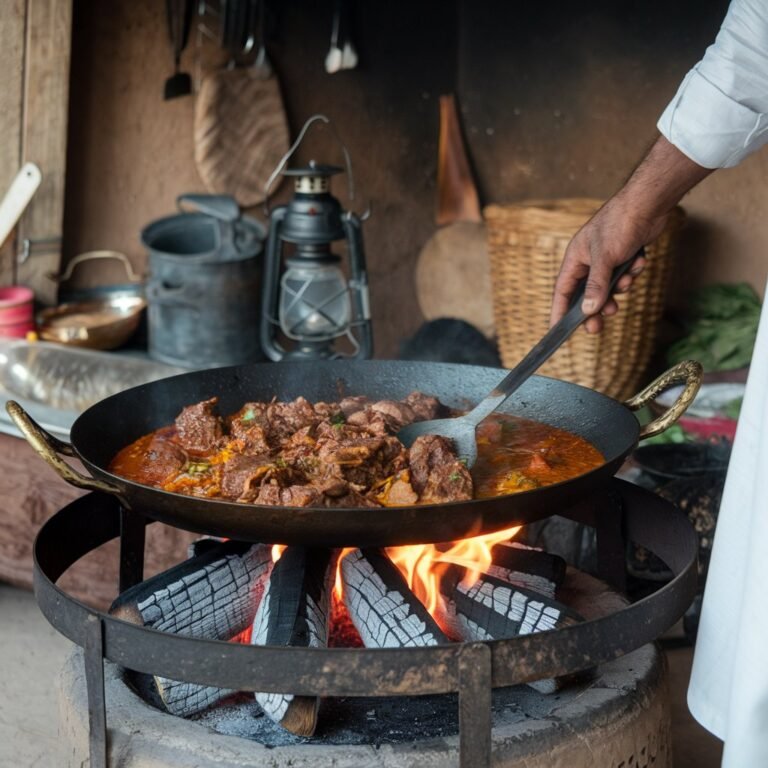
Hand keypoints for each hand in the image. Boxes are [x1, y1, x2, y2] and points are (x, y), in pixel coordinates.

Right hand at [549, 194, 664, 332]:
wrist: (648, 203)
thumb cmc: (619, 224)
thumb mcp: (605, 258)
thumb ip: (596, 286)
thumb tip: (588, 311)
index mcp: (575, 259)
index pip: (562, 291)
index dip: (559, 311)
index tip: (557, 331)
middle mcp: (588, 261)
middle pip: (586, 295)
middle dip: (593, 309)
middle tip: (597, 327)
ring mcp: (606, 260)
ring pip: (608, 288)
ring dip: (618, 290)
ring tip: (627, 283)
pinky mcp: (624, 258)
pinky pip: (624, 276)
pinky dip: (632, 273)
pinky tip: (639, 260)